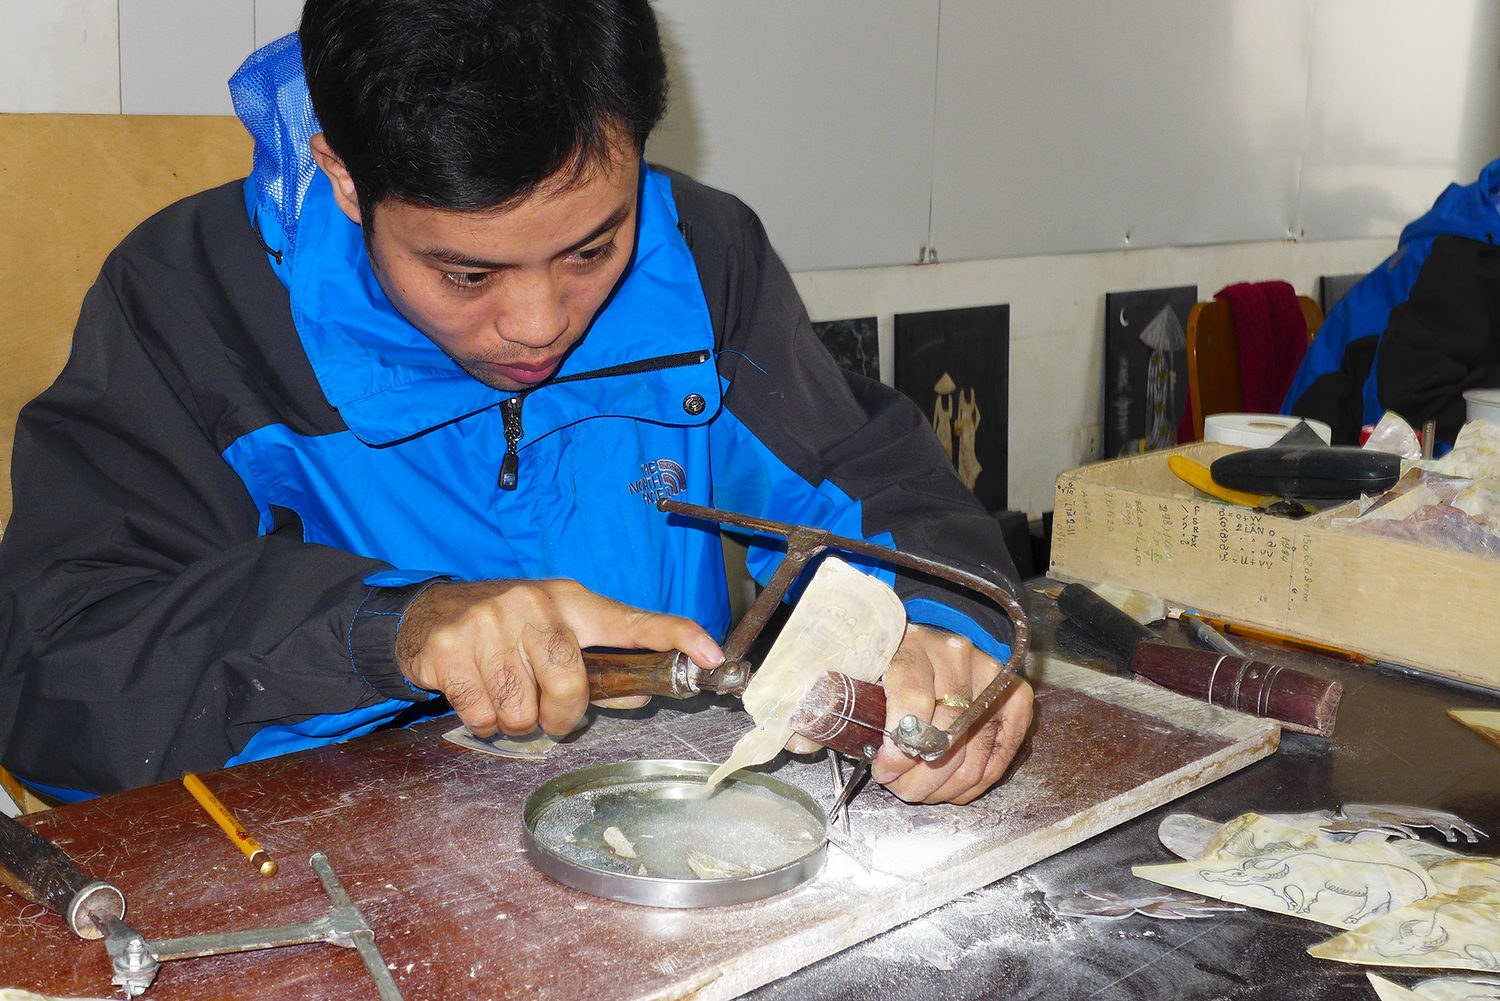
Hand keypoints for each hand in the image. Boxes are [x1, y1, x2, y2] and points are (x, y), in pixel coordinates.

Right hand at [395, 579, 723, 737]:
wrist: (428, 613)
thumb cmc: (506, 628)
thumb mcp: (556, 632)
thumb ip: (599, 664)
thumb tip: (642, 692)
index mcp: (571, 602)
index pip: (633, 621)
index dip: (676, 636)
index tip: (711, 654)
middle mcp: (535, 605)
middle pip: (571, 682)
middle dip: (563, 715)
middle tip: (549, 714)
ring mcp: (490, 623)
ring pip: (523, 710)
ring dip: (516, 721)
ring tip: (504, 695)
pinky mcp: (452, 648)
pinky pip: (483, 715)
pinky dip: (482, 721)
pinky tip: (477, 696)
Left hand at [870, 624, 1032, 803]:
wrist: (940, 641)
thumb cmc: (902, 661)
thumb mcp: (875, 671)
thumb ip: (869, 706)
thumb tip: (867, 754)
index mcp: (916, 646)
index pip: (913, 701)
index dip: (899, 748)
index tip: (885, 770)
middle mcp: (959, 659)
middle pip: (947, 735)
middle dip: (919, 776)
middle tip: (900, 788)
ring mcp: (992, 678)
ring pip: (973, 755)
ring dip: (944, 787)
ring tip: (922, 791)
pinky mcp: (1017, 698)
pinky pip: (999, 757)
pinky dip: (972, 783)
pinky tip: (950, 789)